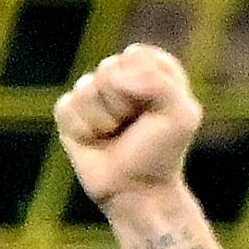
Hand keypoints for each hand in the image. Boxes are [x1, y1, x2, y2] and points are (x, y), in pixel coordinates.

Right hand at [57, 44, 204, 204]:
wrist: (137, 192)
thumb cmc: (161, 153)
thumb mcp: (181, 116)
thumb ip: (158, 81)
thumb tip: (113, 75)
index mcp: (150, 69)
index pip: (136, 56)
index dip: (145, 86)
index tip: (155, 111)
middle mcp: (120, 77)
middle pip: (109, 68)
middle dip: (123, 103)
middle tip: (133, 126)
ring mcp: (93, 94)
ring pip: (86, 87)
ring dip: (104, 119)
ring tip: (115, 135)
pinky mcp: (70, 113)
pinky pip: (67, 107)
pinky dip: (83, 128)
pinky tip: (94, 141)